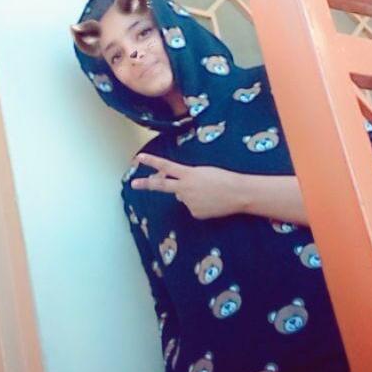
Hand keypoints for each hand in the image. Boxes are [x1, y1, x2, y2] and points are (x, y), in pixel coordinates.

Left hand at [130, 153, 245, 219]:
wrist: (238, 194)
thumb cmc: (224, 178)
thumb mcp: (203, 172)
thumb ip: (187, 178)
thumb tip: (177, 191)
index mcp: (188, 174)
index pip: (166, 166)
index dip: (152, 161)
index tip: (140, 158)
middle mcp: (184, 188)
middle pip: (162, 185)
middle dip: (146, 184)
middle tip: (133, 184)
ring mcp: (188, 202)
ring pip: (183, 197)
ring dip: (191, 194)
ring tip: (209, 193)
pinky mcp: (195, 213)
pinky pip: (193, 208)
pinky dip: (200, 205)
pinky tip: (211, 202)